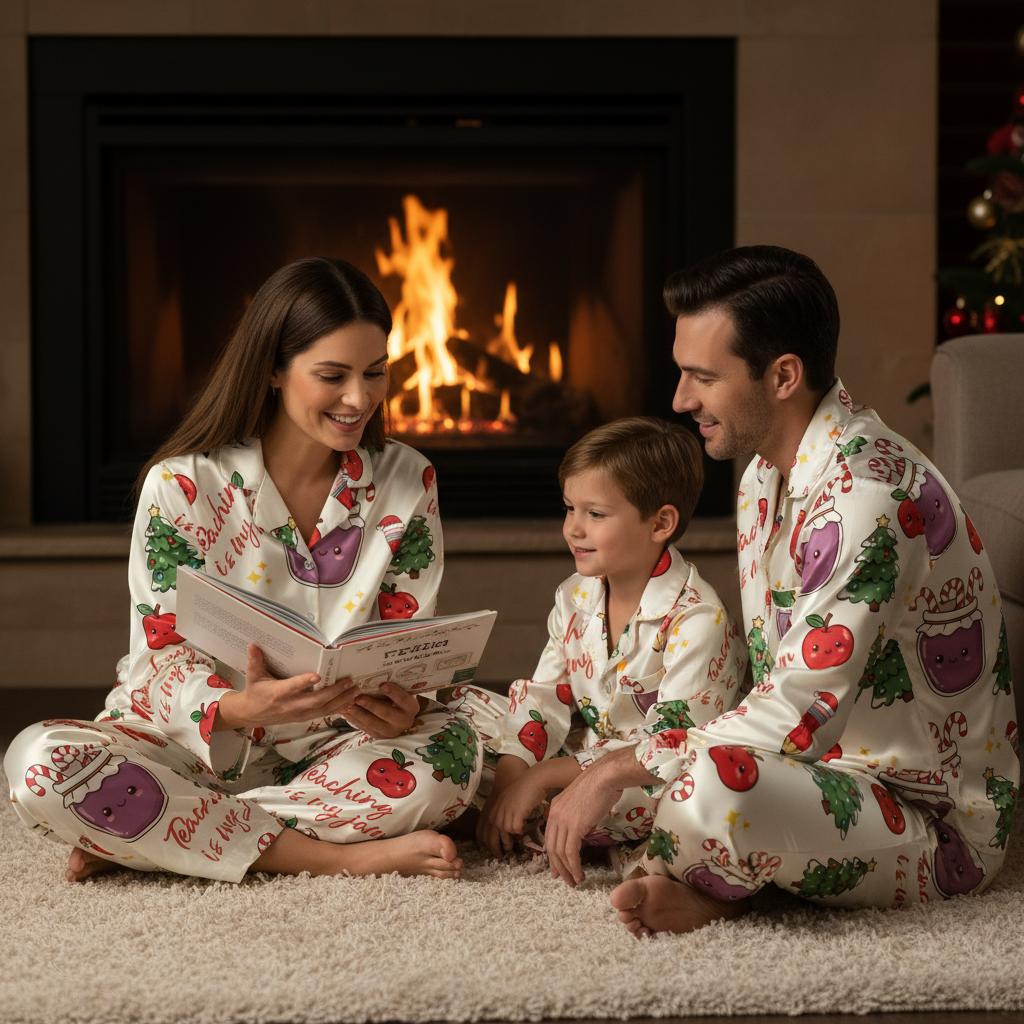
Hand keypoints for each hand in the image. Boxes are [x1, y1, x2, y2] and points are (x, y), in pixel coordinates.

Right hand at [216, 644, 359, 730]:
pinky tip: (350, 702)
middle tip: (350, 681)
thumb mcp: (253, 676)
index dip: (304, 683)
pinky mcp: (304, 718)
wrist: (252, 714)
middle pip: (315, 701)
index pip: (293, 687)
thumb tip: (253, 645)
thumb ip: (256, 661)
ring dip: (341, 700)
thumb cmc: (255, 692)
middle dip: (334, 692)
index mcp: (278, 693)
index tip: (318, 675)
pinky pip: (324, 714)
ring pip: (323, 709)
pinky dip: (338, 709)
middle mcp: (291, 705)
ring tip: (356, 691)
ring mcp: (299, 714)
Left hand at [336, 681, 421, 739]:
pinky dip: (354, 720)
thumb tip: (375, 676)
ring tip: (348, 705)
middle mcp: (403, 721)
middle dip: (371, 705)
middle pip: (386, 713)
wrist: (397, 716)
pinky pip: (364, 728)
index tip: (382, 684)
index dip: (393, 692)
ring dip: (359, 713)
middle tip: (358, 697)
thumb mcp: (400, 692)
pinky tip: (346, 712)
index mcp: (411, 707)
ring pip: (373, 723)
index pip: (403, 699)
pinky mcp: (378, 736)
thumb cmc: (397, 697)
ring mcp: (391, 731)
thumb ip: (391, 687)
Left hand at [477, 755, 529, 856]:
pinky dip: (519, 832)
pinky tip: (523, 831)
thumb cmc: (523, 790)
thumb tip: (506, 827)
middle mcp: (496, 812)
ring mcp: (505, 814)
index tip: (490, 848)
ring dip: (508, 842)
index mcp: (493, 808)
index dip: (485, 841)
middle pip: (491, 836)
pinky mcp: (516, 815)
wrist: (533, 780)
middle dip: (495, 848)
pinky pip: (516, 830)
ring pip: (504, 834)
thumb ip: (504, 813)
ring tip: (512, 846)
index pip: (483, 829)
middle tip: (500, 855)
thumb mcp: (508, 801)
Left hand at [545, 766, 621, 887]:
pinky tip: (580, 874)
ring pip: (560, 853)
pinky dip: (574, 866)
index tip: (557, 868)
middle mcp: (555, 815)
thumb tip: (582, 829)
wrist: (605, 776)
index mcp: (555, 808)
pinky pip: (571, 852)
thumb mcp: (582, 801)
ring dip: (567, 871)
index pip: (550, 837)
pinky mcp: (574, 827)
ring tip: (575, 881)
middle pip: (551, 847)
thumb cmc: (600, 785)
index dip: (552, 855)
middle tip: (565, 880)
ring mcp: (563, 821)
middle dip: (558, 867)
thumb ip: (577, 815)